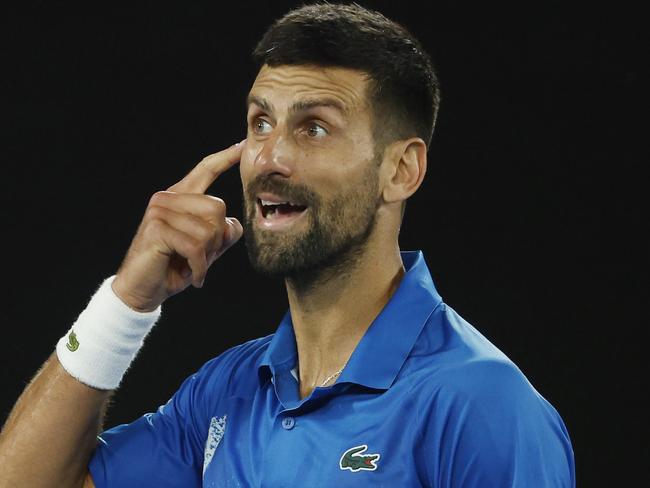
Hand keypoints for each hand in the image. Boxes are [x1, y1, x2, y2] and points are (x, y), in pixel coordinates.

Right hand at [111, 141, 245, 311]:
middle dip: (217, 239)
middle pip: (218, 207)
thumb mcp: (207, 249)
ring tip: (194, 265)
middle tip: (203, 257)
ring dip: (207, 256)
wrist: (144, 290)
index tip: (242, 145)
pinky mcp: (157, 228)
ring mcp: (160, 211)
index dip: (225, 157)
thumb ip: (222, 233)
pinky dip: (199, 267)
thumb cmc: (175, 267)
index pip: (205, 169)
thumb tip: (233, 224)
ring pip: (209, 230)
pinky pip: (196, 247)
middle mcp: (169, 198)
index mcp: (181, 197)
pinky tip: (193, 277)